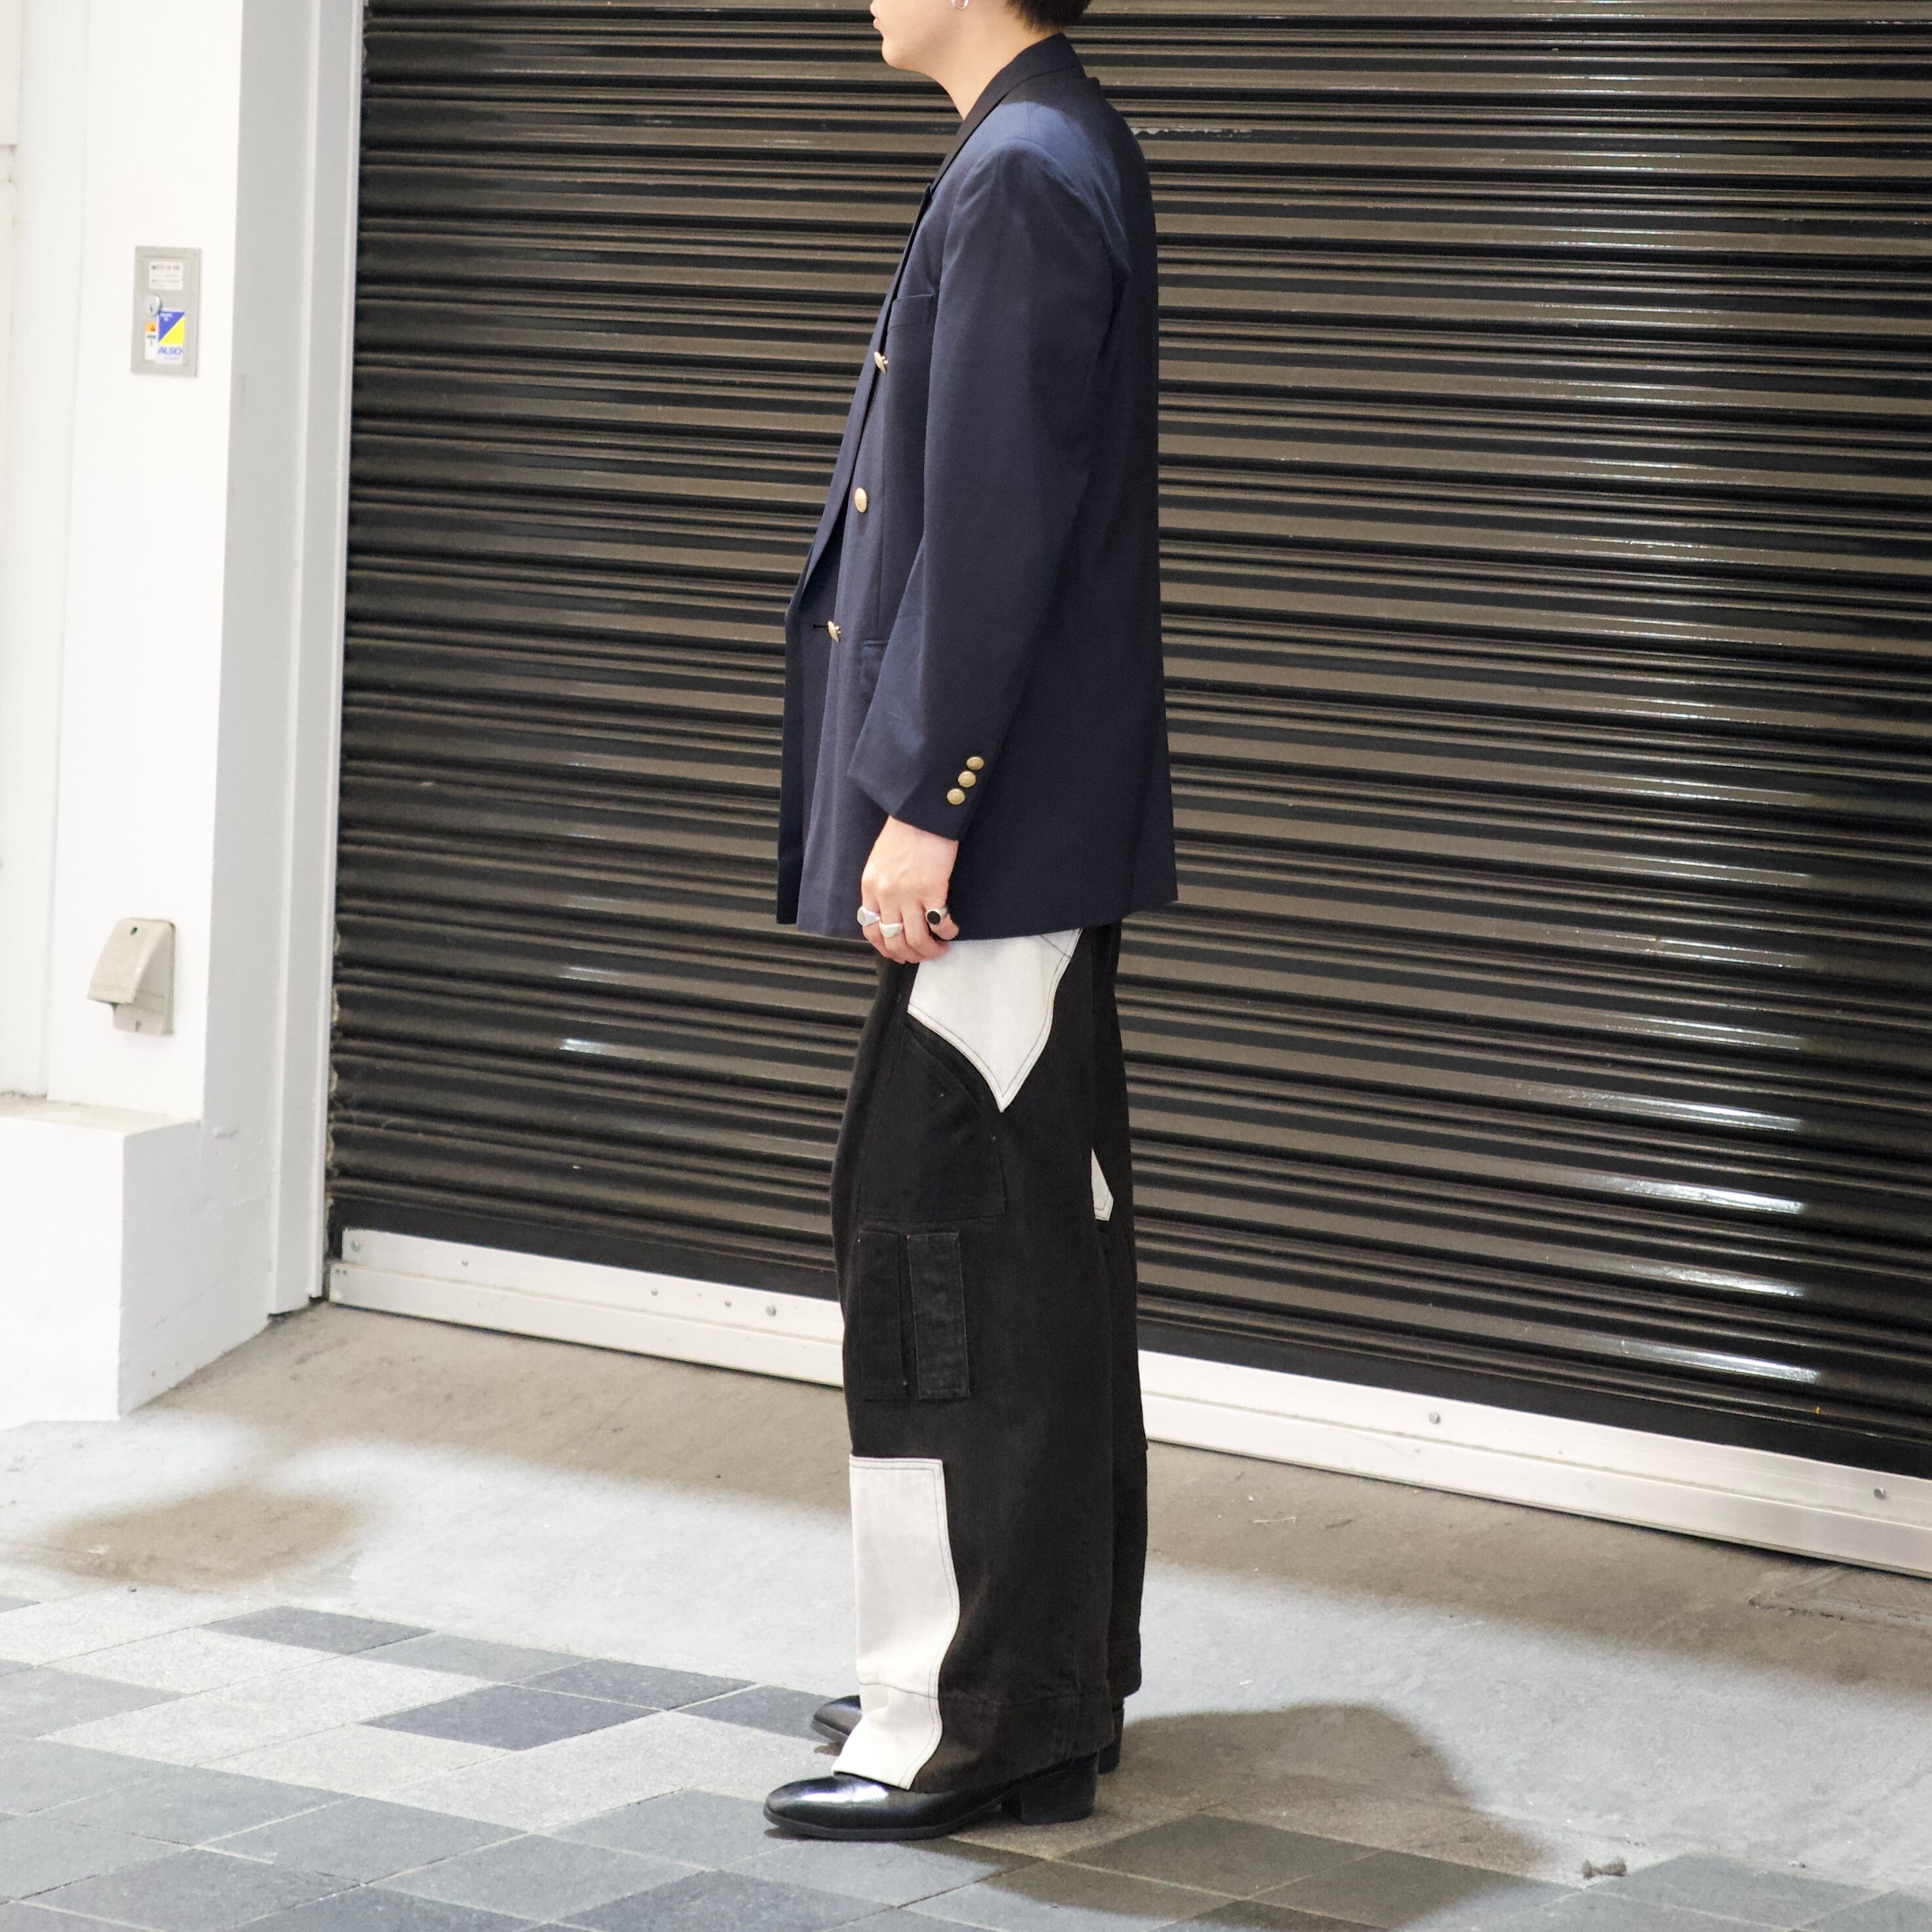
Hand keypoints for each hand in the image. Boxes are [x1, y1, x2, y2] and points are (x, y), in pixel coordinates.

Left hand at [860, 817, 960, 962]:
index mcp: (870, 888)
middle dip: (911, 955)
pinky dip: (947, 933)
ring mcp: (908, 895)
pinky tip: (952, 930)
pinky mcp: (932, 890)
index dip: (886, 949)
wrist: (920, 812)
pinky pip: (940, 924)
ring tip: (940, 947)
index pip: (871, 931)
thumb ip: (881, 887)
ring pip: (916, 939)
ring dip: (930, 950)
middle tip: (924, 954)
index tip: (900, 953)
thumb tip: (893, 911)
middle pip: (894, 941)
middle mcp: (886, 896)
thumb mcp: (880, 861)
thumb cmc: (903, 831)